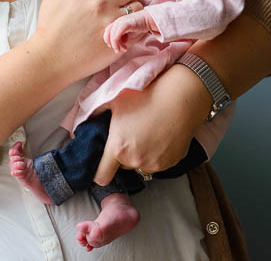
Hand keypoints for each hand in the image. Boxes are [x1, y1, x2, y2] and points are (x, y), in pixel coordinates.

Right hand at [32, 0, 141, 79]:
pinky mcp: (119, 39)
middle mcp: (100, 3)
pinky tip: (125, 29)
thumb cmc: (49, 29)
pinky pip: (138, 26)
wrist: (50, 59)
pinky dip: (134, 26)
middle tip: (121, 2)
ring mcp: (111, 22)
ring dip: (132, 10)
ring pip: (137, 7)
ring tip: (123, 17)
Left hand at [93, 64, 210, 185]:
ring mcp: (155, 164)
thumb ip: (99, 116)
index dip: (99, 171)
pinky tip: (161, 135)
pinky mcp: (171, 163)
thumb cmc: (147, 95)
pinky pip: (158, 163)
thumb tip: (89, 122)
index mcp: (117, 148)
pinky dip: (157, 154)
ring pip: (141, 164)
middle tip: (130, 134)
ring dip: (141, 154)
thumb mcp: (115, 101)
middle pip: (122, 167)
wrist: (182, 97)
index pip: (101, 176)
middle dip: (123, 154)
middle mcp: (135, 160)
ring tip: (148, 132)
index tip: (102, 163)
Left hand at [103, 10, 153, 52]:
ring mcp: (120, 22)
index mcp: (117, 23)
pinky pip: (117, 35)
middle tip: (117, 50)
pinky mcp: (125, 24)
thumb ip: (122, 37)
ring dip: (116, 45)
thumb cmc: (139, 26)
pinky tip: (125, 47)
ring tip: (124, 49)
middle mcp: (117, 21)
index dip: (108, 40)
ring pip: (112, 36)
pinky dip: (118, 43)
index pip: (107, 31)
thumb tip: (119, 44)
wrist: (148, 19)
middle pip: (108, 33)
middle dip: (111, 44)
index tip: (113, 46)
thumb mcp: (129, 32)